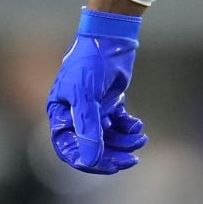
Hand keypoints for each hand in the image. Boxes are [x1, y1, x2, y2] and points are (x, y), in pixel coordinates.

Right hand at [45, 8, 149, 173]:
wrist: (110, 38)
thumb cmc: (90, 64)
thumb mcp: (86, 98)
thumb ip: (89, 130)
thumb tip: (90, 162)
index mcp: (61, 115)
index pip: (70, 149)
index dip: (89, 161)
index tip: (111, 166)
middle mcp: (75, 115)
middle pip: (92, 147)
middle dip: (112, 154)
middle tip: (132, 159)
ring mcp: (93, 109)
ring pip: (108, 137)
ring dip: (125, 141)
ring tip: (140, 137)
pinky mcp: (110, 102)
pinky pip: (119, 124)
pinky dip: (129, 127)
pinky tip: (138, 125)